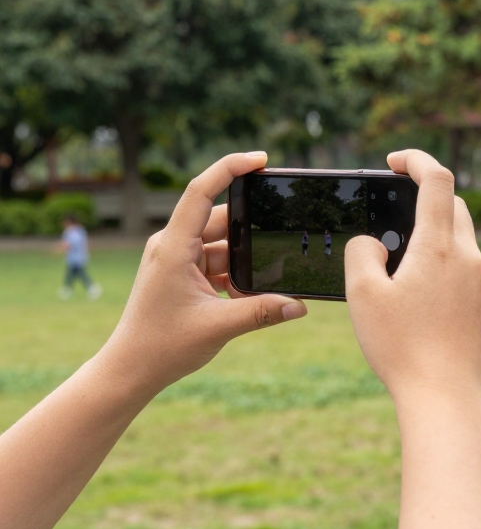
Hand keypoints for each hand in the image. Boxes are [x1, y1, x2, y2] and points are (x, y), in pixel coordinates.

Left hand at [98, 152, 306, 394]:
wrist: (132, 369)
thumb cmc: (162, 346)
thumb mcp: (219, 327)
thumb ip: (262, 311)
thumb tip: (300, 305)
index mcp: (173, 246)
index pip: (201, 191)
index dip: (230, 168)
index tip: (261, 159)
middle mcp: (173, 245)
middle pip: (221, 219)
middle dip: (253, 229)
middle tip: (284, 235)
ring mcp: (177, 259)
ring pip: (223, 244)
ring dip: (246, 260)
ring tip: (268, 279)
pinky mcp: (183, 274)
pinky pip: (217, 262)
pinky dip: (236, 273)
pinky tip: (251, 294)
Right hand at [345, 150, 480, 400]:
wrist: (446, 398)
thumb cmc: (403, 348)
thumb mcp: (363, 295)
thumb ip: (361, 253)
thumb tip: (374, 242)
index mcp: (440, 247)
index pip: (438, 179)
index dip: (417, 159)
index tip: (395, 161)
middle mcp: (470, 258)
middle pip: (454, 206)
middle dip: (425, 196)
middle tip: (394, 207)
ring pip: (462, 240)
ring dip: (435, 234)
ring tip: (401, 257)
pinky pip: (466, 270)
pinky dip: (444, 264)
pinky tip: (419, 293)